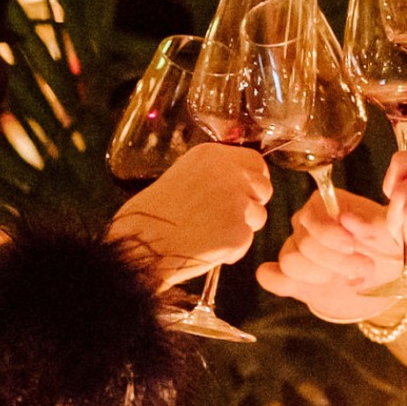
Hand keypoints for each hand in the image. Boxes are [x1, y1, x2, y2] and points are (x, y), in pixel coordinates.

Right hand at [109, 143, 270, 281]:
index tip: (243, 191)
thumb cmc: (154, 213)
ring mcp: (237, 203)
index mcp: (213, 156)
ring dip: (240, 227)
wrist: (143, 242)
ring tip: (208, 232)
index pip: (255, 161)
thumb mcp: (182, 174)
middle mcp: (229, 174)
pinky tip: (206, 246)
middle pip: (263, 188)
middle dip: (251, 204)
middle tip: (225, 217)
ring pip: (258, 216)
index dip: (252, 179)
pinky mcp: (239, 232)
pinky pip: (246, 241)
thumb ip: (213, 173)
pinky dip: (232, 249)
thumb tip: (238, 180)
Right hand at [257, 191, 403, 323]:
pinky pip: (271, 277)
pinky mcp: (291, 277)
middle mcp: (306, 224)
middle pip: (303, 242)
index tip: (352, 246)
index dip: (329, 234)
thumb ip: (373, 224)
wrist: (388, 275)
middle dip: (336, 261)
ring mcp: (296, 249)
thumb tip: (346, 218)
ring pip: (290, 262)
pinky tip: (307, 287)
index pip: (312, 215)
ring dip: (322, 275)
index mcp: (326, 205)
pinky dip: (280, 282)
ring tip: (349, 277)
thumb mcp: (392, 234)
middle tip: (365, 268)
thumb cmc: (389, 246)